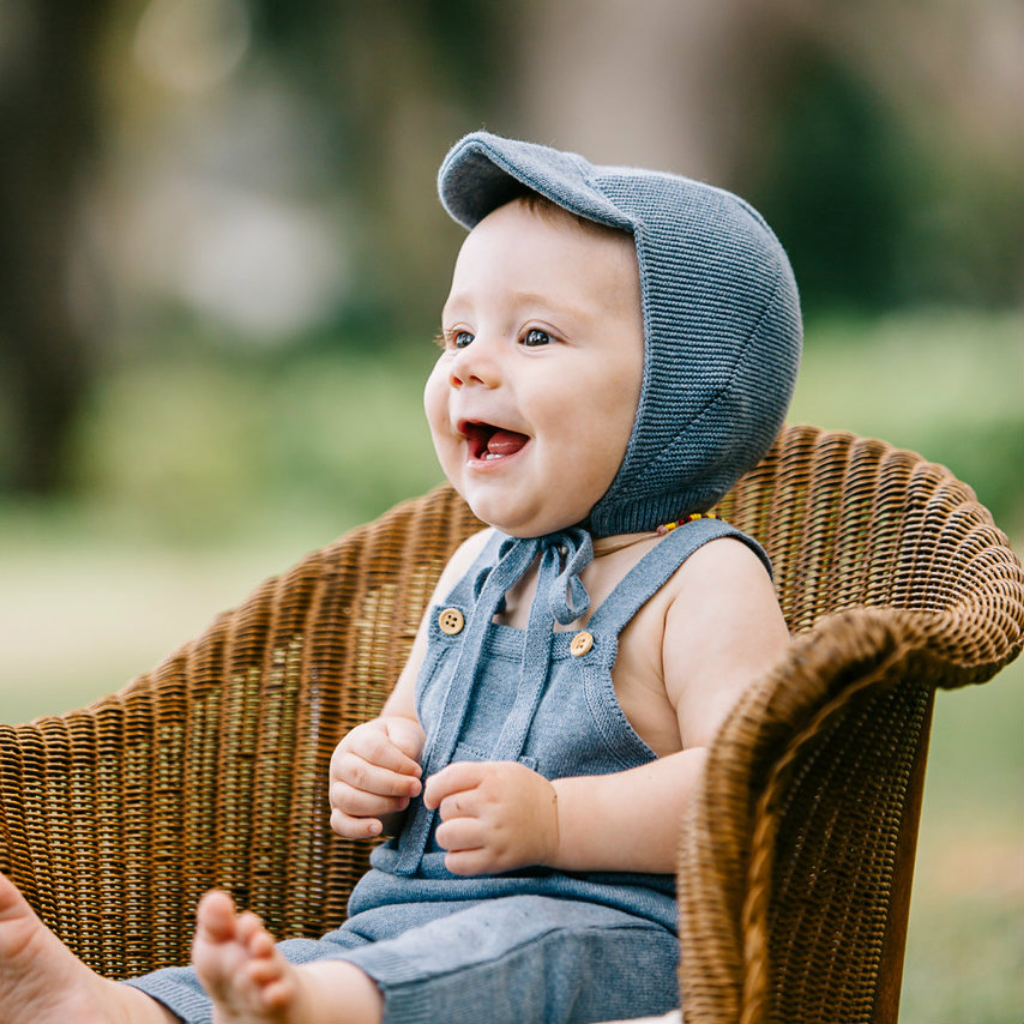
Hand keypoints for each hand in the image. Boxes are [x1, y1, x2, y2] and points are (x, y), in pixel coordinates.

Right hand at [329, 716, 424, 838]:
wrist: (397, 763)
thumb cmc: (403, 746)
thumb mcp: (407, 736)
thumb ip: (405, 743)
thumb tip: (404, 761)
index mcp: (357, 739)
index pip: (373, 749)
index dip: (398, 762)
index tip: (418, 772)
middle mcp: (341, 763)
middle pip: (359, 775)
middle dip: (392, 785)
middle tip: (415, 789)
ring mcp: (337, 788)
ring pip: (348, 799)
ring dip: (380, 804)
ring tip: (404, 803)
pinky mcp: (339, 811)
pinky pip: (339, 824)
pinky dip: (357, 829)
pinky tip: (378, 828)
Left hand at [423, 761, 559, 875]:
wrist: (558, 822)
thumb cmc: (523, 793)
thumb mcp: (500, 771)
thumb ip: (466, 774)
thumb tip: (429, 786)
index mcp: (493, 778)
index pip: (447, 780)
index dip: (433, 790)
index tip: (434, 798)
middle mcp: (493, 805)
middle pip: (446, 809)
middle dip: (448, 812)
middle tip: (465, 814)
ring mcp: (495, 835)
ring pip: (445, 836)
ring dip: (449, 835)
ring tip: (464, 832)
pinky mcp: (497, 860)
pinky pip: (456, 863)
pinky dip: (455, 858)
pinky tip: (468, 850)